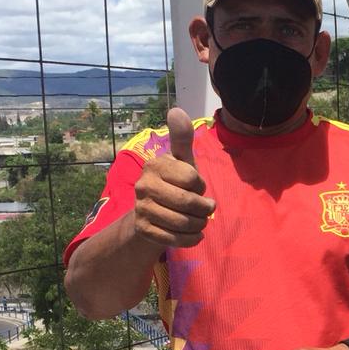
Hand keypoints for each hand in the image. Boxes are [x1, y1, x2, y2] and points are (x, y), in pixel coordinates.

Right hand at [133, 107, 215, 248]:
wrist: (150, 214)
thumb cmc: (173, 183)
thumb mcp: (181, 161)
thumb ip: (182, 138)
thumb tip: (176, 109)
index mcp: (155, 165)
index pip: (193, 179)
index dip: (201, 185)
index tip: (196, 186)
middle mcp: (143, 186)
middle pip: (189, 203)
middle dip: (204, 209)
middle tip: (207, 209)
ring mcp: (141, 209)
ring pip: (183, 223)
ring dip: (199, 225)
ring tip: (201, 222)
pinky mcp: (143, 230)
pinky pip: (175, 239)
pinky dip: (191, 240)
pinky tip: (195, 235)